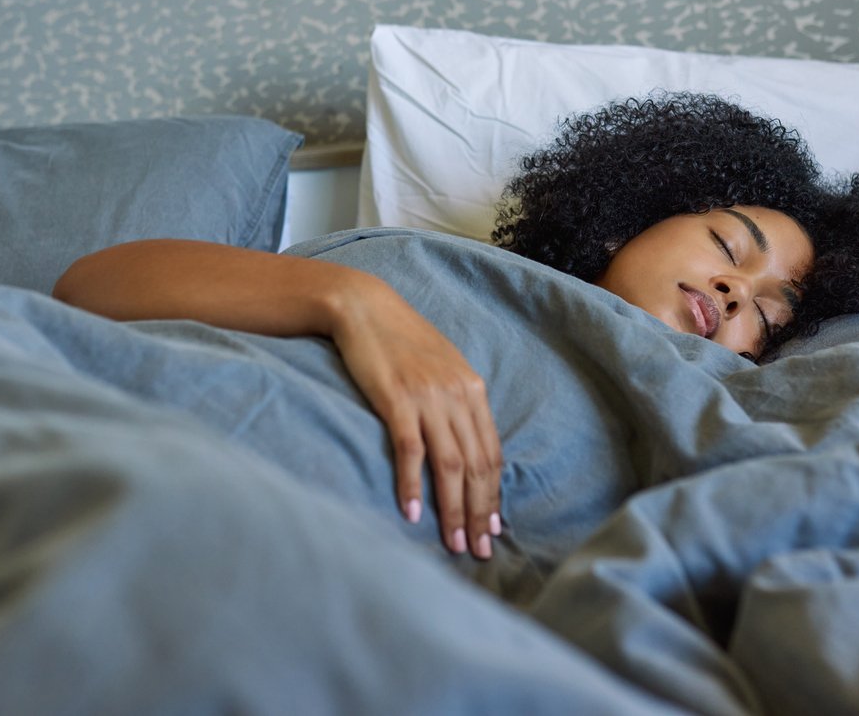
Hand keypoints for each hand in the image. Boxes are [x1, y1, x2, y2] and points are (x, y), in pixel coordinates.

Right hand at [329, 281, 502, 559]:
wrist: (364, 307)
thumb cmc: (400, 341)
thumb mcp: (441, 368)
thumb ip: (457, 403)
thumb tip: (466, 448)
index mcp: (473, 389)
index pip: (491, 453)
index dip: (493, 495)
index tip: (492, 528)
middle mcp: (458, 394)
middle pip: (476, 465)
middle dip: (478, 512)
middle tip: (478, 551)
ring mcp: (428, 397)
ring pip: (451, 464)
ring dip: (453, 508)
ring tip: (452, 542)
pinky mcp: (397, 398)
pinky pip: (411, 450)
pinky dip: (413, 484)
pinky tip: (412, 511)